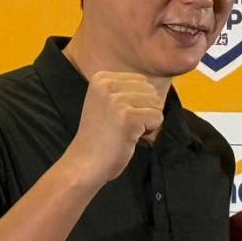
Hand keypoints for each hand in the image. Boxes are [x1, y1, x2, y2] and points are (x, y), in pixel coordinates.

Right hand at [60, 72, 164, 186]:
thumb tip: (155, 90)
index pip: (142, 80)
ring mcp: (117, 100)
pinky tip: (130, 137)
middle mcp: (108, 83)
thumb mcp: (106, 102)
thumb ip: (126, 91)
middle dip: (145, 110)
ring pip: (156, 104)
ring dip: (147, 121)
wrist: (84, 163)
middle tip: (124, 125)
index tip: (119, 116)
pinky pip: (157, 118)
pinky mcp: (128, 117)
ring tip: (126, 131)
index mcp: (101, 77)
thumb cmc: (99, 136)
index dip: (138, 101)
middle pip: (151, 91)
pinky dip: (149, 131)